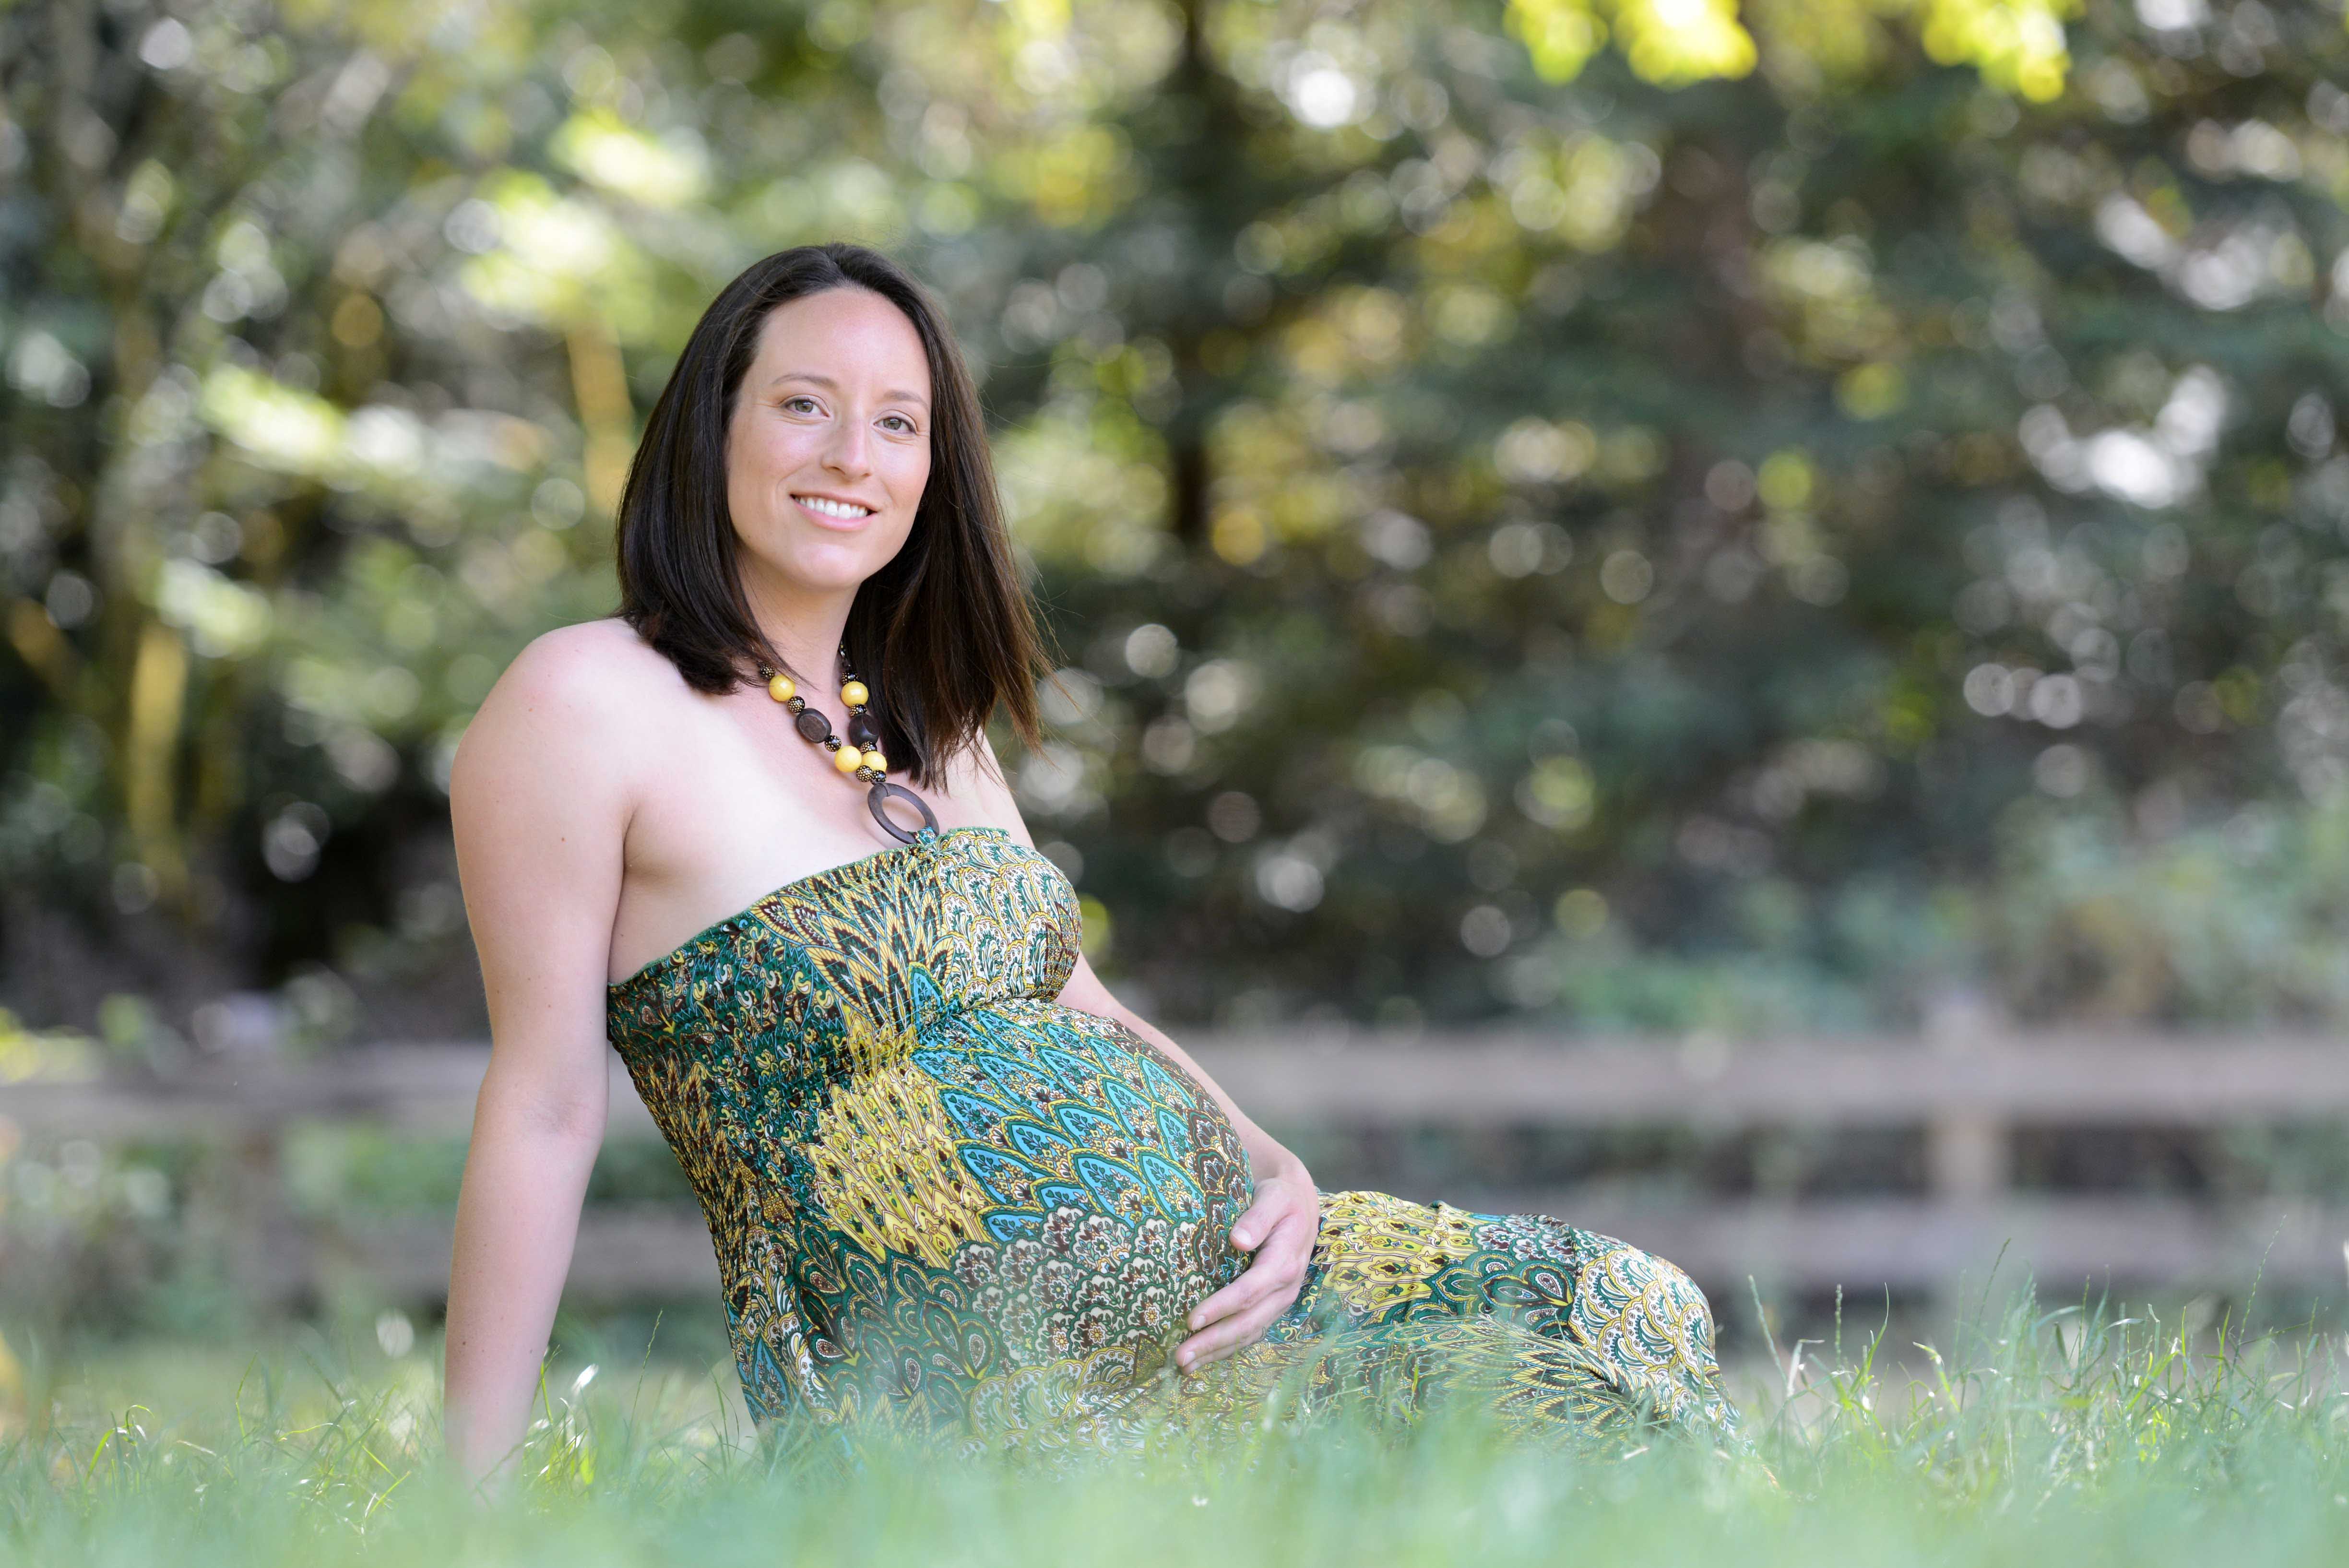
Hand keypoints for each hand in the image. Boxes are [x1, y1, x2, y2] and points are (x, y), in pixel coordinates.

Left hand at [1175, 1158, 1317, 1371]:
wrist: (1300, 1203)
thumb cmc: (1281, 1198)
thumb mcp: (1273, 1197)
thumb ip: (1258, 1216)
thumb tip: (1239, 1240)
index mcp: (1284, 1263)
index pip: (1249, 1292)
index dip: (1221, 1308)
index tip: (1191, 1320)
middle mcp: (1286, 1289)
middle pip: (1248, 1323)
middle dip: (1214, 1342)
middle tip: (1181, 1357)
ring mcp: (1280, 1301)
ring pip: (1250, 1333)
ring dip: (1218, 1352)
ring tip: (1185, 1367)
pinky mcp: (1272, 1305)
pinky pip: (1251, 1331)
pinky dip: (1228, 1347)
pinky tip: (1205, 1357)